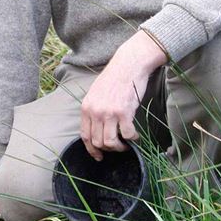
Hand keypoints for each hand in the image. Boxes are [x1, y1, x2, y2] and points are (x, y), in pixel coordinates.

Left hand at [79, 30, 165, 160]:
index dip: (91, 149)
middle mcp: (95, 112)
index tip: (99, 156)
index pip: (85, 136)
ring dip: (120, 147)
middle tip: (118, 147)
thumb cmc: (114, 78)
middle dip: (108, 149)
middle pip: (97, 142)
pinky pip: (127, 135)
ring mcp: (109, 112)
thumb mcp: (96, 93)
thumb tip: (98, 128)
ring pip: (110, 142)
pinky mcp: (124, 112)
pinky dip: (132, 139)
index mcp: (86, 107)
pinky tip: (135, 135)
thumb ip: (94, 110)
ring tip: (126, 143)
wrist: (128, 65)